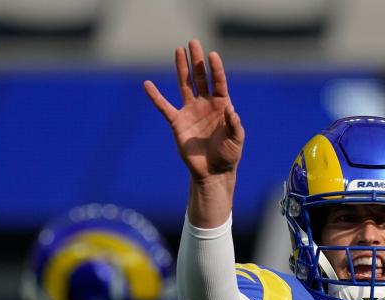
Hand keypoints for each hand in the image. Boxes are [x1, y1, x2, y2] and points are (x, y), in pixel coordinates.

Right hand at [144, 39, 243, 181]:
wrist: (213, 172)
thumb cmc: (228, 155)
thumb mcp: (236, 140)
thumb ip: (235, 126)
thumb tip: (231, 111)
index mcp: (222, 107)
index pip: (219, 83)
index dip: (216, 70)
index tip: (213, 55)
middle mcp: (206, 105)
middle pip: (200, 78)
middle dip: (197, 61)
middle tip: (193, 42)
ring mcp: (191, 111)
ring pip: (185, 85)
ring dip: (181, 68)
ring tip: (179, 50)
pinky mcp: (178, 122)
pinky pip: (164, 107)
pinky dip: (155, 96)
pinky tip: (147, 84)